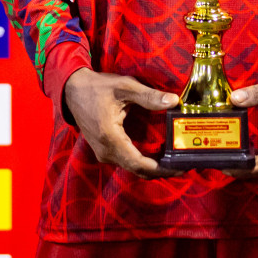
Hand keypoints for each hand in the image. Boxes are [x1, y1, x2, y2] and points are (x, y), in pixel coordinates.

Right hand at [62, 69, 178, 178]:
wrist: (73, 90)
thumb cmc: (97, 88)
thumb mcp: (124, 87)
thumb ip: (149, 96)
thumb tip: (174, 101)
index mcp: (110, 138)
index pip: (139, 164)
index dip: (161, 169)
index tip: (180, 168)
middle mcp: (106, 152)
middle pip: (138, 170)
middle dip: (162, 170)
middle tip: (184, 165)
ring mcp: (103, 153)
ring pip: (132, 167)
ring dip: (153, 167)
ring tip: (175, 161)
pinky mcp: (104, 151)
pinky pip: (127, 161)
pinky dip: (144, 162)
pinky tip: (158, 155)